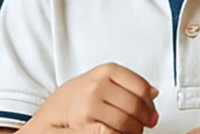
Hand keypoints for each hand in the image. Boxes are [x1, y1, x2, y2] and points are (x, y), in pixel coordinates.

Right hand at [28, 63, 158, 133]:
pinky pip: (113, 133)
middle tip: (141, 126)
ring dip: (133, 131)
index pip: (141, 87)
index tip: (151, 113)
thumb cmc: (72, 101)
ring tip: (128, 132)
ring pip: (126, 122)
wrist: (45, 120)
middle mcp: (97, 85)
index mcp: (106, 71)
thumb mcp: (99, 82)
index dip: (149, 105)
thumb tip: (153, 93)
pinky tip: (116, 133)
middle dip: (143, 121)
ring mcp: (89, 105)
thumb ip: (126, 84)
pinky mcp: (84, 123)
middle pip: (136, 107)